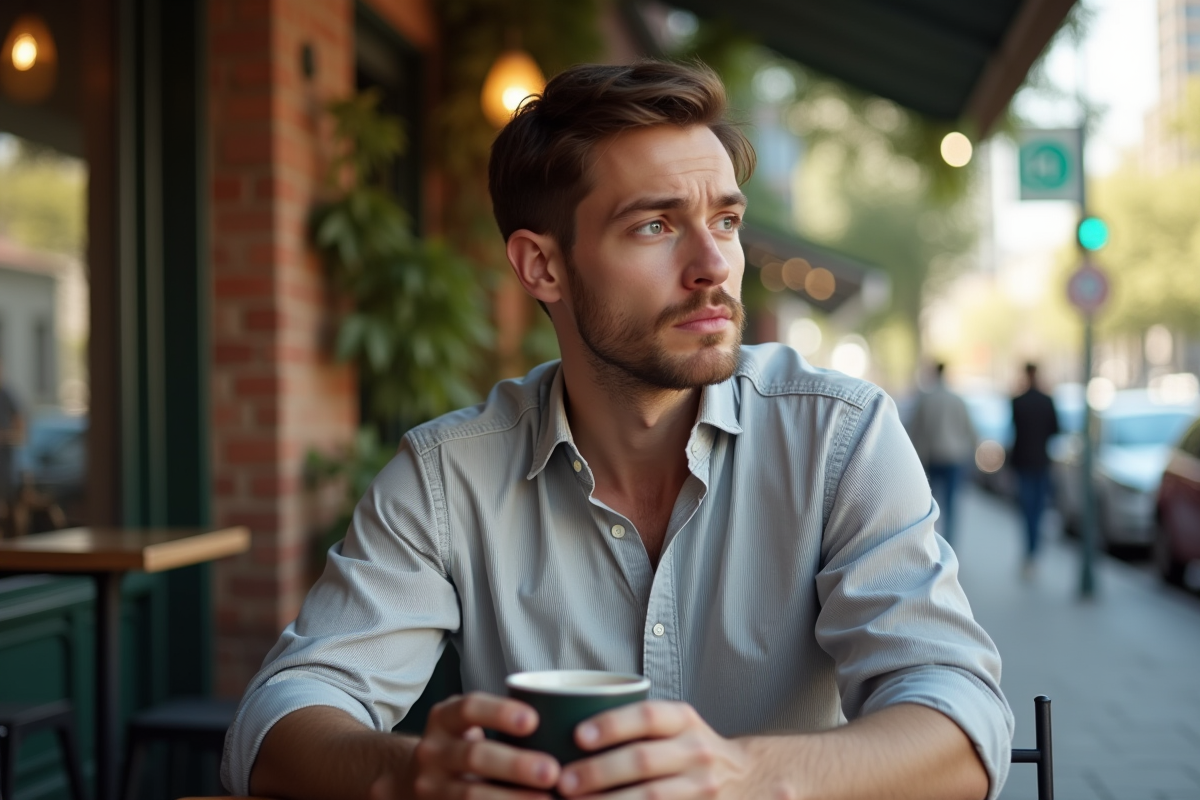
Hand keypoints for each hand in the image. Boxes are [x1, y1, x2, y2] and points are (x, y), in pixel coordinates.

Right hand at [411, 692, 562, 798]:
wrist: (418, 778)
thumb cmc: (463, 744)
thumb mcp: (469, 723)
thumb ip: (503, 723)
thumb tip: (564, 719)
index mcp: (444, 718)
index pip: (469, 708)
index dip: (500, 713)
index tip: (534, 720)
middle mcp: (432, 751)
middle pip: (474, 756)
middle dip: (516, 765)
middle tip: (553, 771)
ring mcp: (430, 786)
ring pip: (471, 795)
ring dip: (513, 798)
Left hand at [556, 701, 754, 798]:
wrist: (748, 779)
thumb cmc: (689, 749)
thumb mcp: (675, 725)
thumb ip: (636, 725)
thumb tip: (565, 733)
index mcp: (684, 720)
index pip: (647, 716)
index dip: (611, 724)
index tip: (577, 736)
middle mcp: (696, 751)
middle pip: (642, 761)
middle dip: (598, 772)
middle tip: (563, 781)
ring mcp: (702, 787)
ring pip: (650, 797)